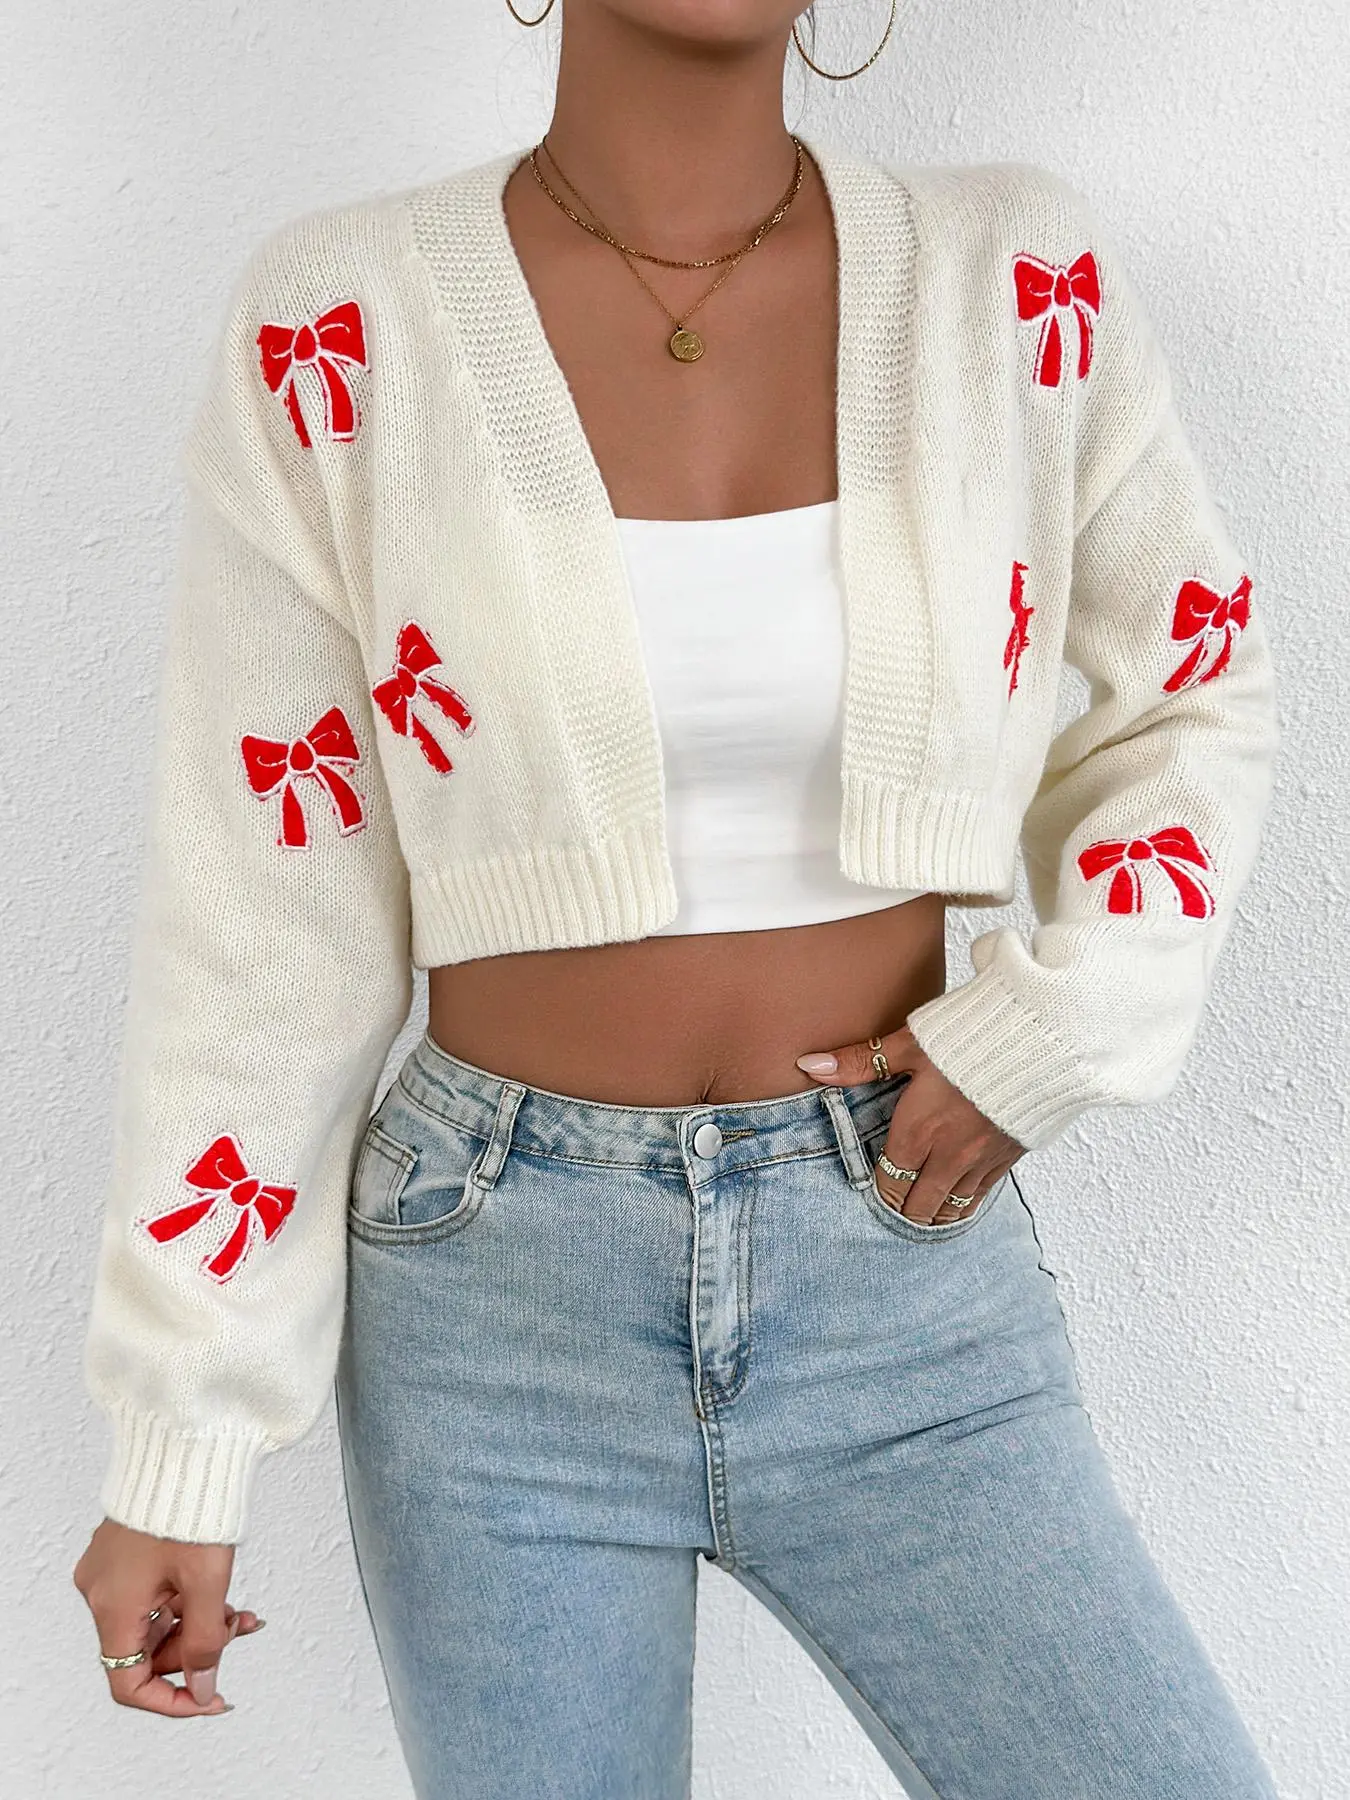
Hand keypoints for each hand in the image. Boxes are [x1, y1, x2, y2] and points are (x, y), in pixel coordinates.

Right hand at [73, 1517, 264, 1715]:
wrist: (187, 1447)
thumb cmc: (191, 1504)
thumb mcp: (207, 1583)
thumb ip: (206, 1643)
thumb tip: (203, 1688)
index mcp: (112, 1606)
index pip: (128, 1684)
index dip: (170, 1699)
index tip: (208, 1698)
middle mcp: (102, 1591)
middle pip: (146, 1651)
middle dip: (195, 1650)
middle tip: (235, 1632)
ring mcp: (112, 1570)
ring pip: (156, 1621)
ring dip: (198, 1624)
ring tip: (239, 1613)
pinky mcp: (126, 1551)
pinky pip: (155, 1594)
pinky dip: (188, 1600)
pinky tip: (222, 1595)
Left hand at [796, 1023, 1024, 1225]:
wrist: (1041, 1037)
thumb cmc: (973, 1034)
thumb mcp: (911, 1043)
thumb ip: (859, 1062)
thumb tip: (810, 1064)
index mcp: (918, 1131)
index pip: (889, 1184)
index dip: (878, 1193)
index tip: (873, 1189)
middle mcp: (949, 1155)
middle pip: (918, 1208)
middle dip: (902, 1210)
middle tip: (893, 1206)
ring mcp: (982, 1160)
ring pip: (950, 1210)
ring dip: (932, 1214)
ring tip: (920, 1212)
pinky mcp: (1010, 1157)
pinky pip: (981, 1197)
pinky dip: (964, 1204)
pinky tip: (956, 1200)